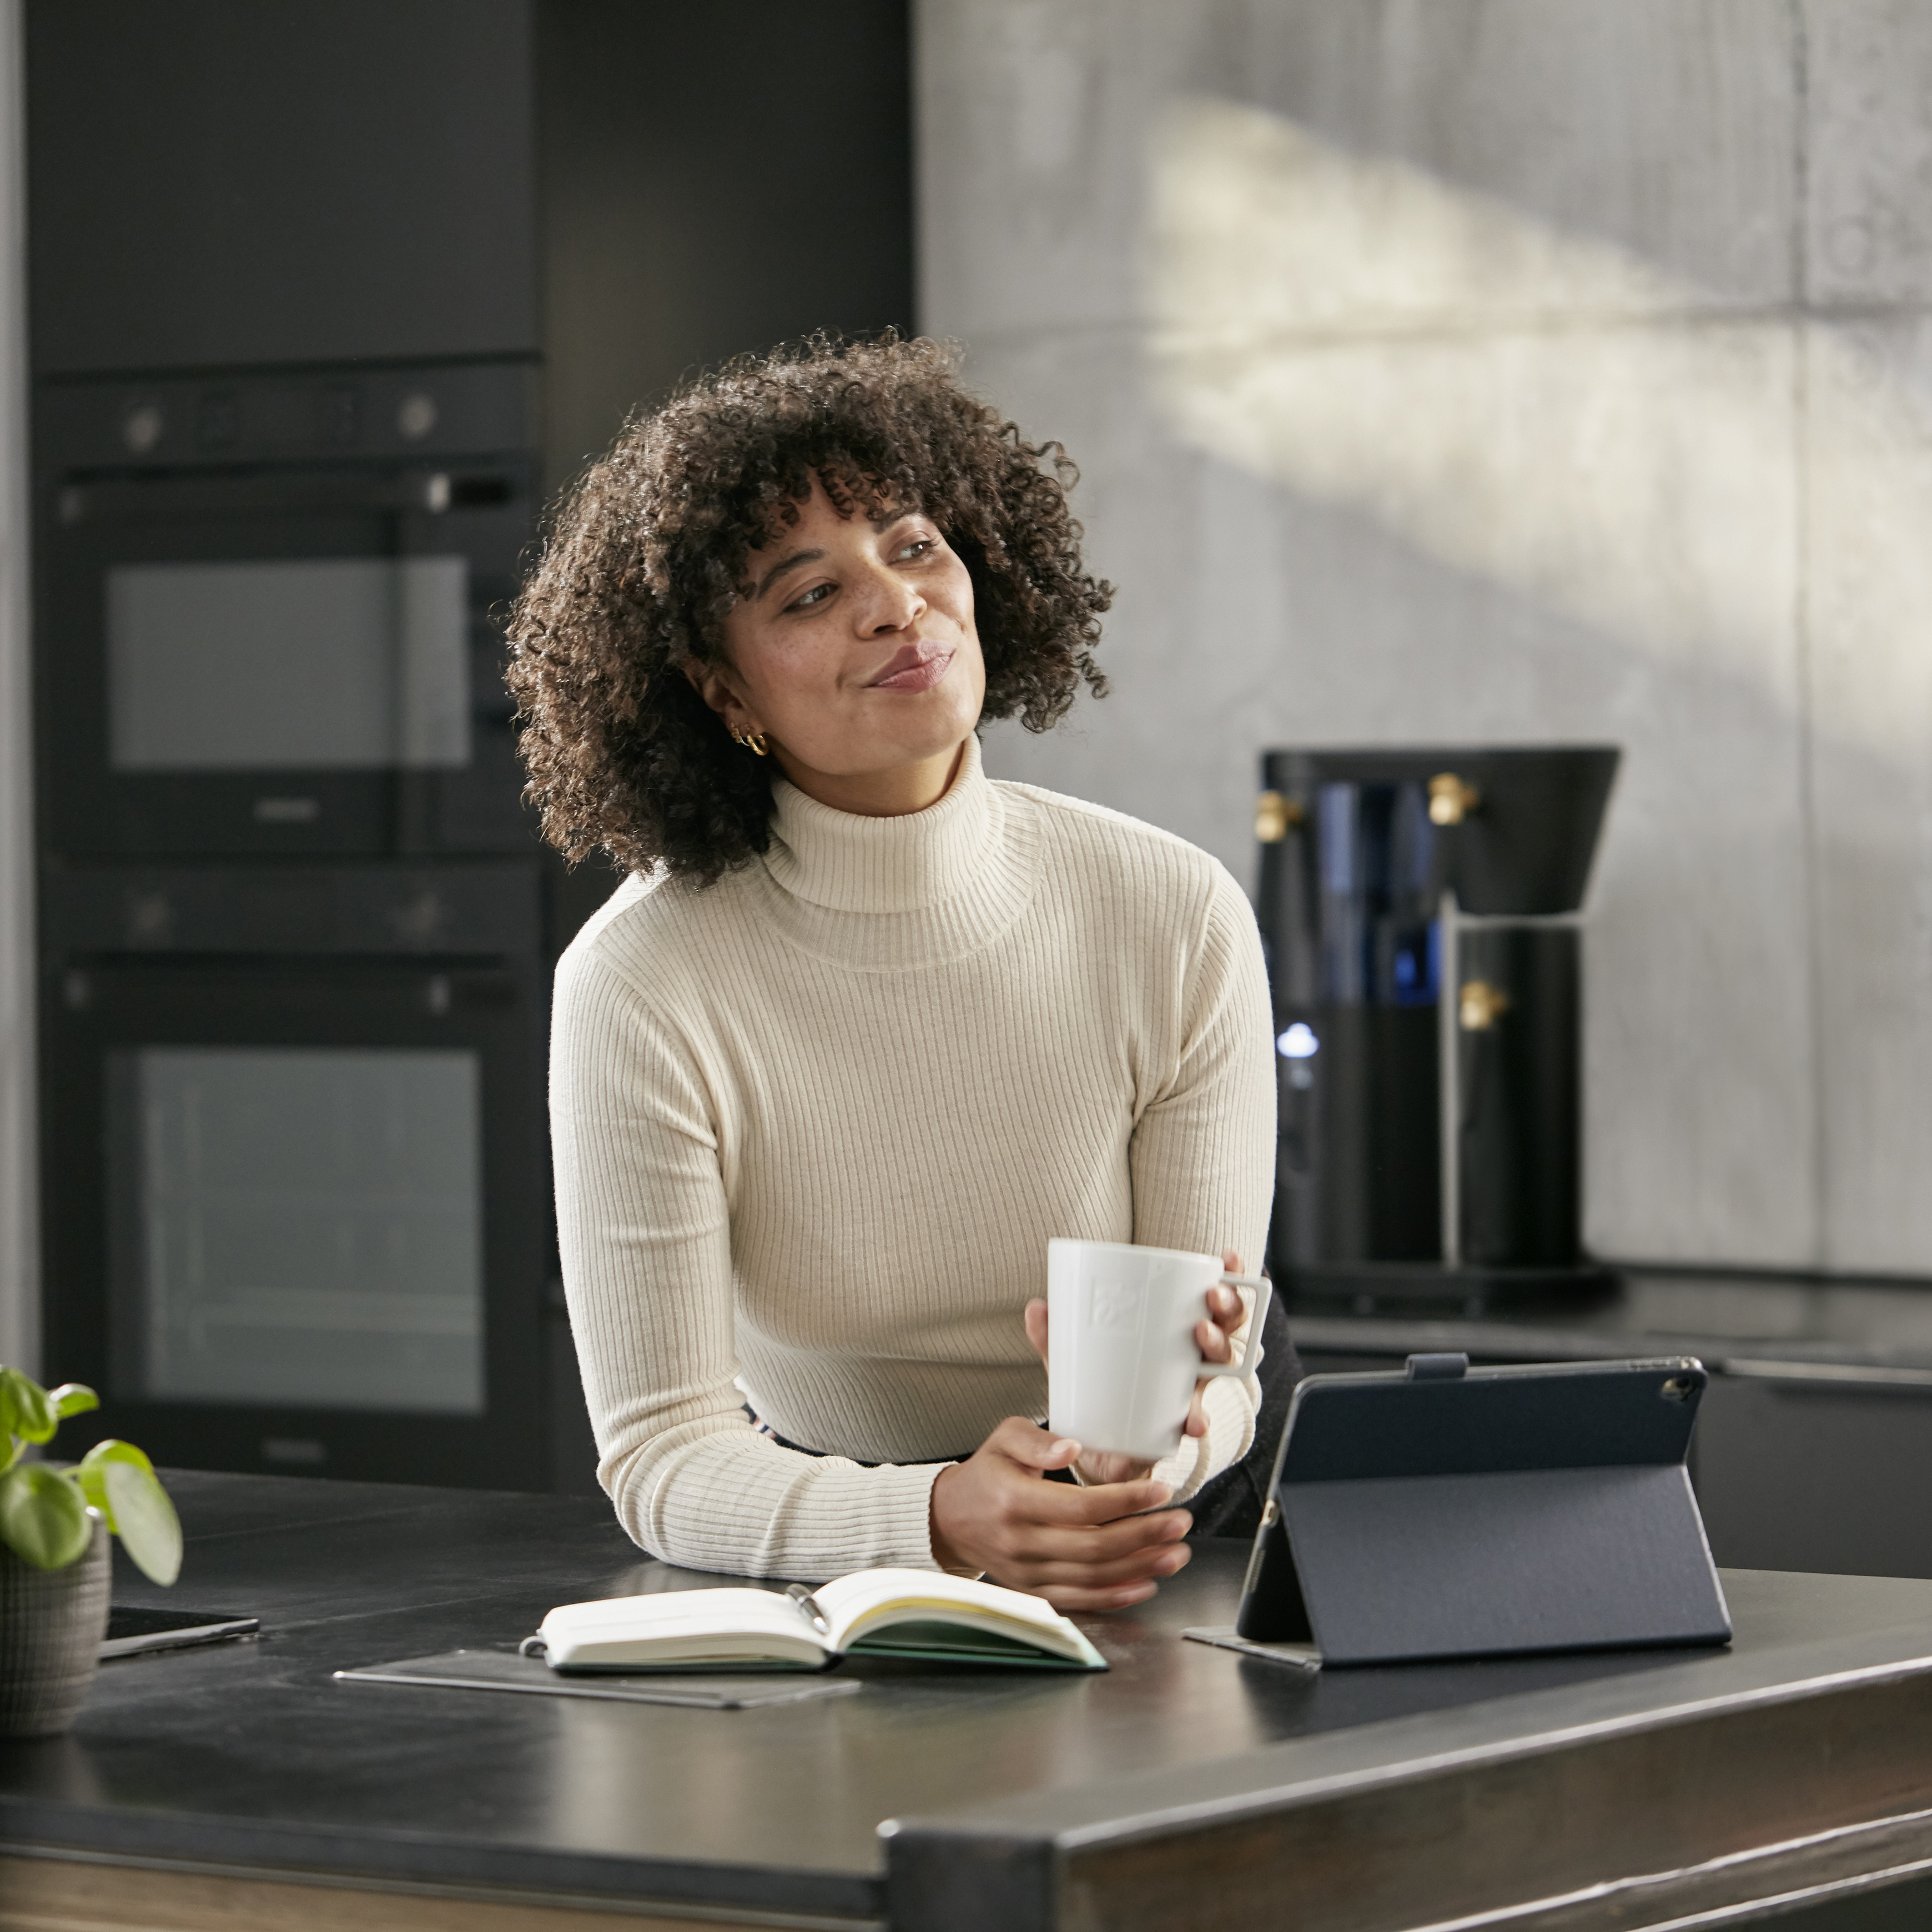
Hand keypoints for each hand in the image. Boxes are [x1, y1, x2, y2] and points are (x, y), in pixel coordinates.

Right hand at [928, 1417, 1192, 1610]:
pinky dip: (1115, 1596)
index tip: (1160, 1491)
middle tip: (1181, 1522)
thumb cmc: (985, 1474)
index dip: (1126, 1501)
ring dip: (1140, 1567)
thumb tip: (1073, 1447)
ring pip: (1092, 1578)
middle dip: (1145, 1535)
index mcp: (1015, 1501)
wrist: (950, 1519)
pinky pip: (1079, 1601)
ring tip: (1176, 1553)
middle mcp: (1021, 1542)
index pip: (1080, 1506)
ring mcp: (1027, 1573)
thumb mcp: (1004, 1439)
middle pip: (1094, 1547)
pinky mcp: (1033, 1591)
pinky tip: (1146, 1584)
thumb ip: (1038, 1439)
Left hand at [1021, 1250, 1249, 1486]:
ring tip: (1201, 1335)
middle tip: (1213, 1297)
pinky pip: (1198, 1419)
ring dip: (1219, 1348)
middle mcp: (1193, 1358)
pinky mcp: (1179, 1425)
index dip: (1229, 1277)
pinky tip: (1194, 1421)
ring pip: (1222, 1365)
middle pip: (1226, 1325)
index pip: (1210, 1298)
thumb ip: (1054, 1336)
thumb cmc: (1098, 1389)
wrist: (1101, 1449)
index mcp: (1176, 1331)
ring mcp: (1191, 1390)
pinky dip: (1198, 1420)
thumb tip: (1036, 1307)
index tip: (1228, 1257)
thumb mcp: (1074, 1358)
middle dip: (1228, 1307)